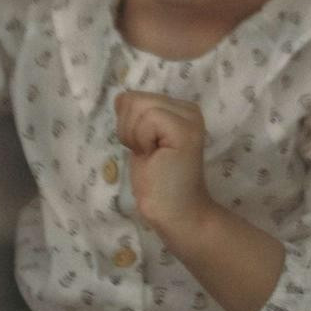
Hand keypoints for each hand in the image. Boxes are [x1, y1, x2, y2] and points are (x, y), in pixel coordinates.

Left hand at [115, 91, 212, 245]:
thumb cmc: (157, 182)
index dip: (128, 125)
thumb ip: (135, 118)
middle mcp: (188, 108)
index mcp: (178, 109)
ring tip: (152, 155)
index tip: (145, 148)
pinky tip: (154, 156)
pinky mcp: (185, 131)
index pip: (135, 97)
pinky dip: (142, 140)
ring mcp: (189, 118)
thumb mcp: (140, 140)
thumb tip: (121, 98)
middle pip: (134, 99)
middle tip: (148, 153)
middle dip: (129, 129)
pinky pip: (148, 118)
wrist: (176, 212)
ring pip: (139, 106)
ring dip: (134, 136)